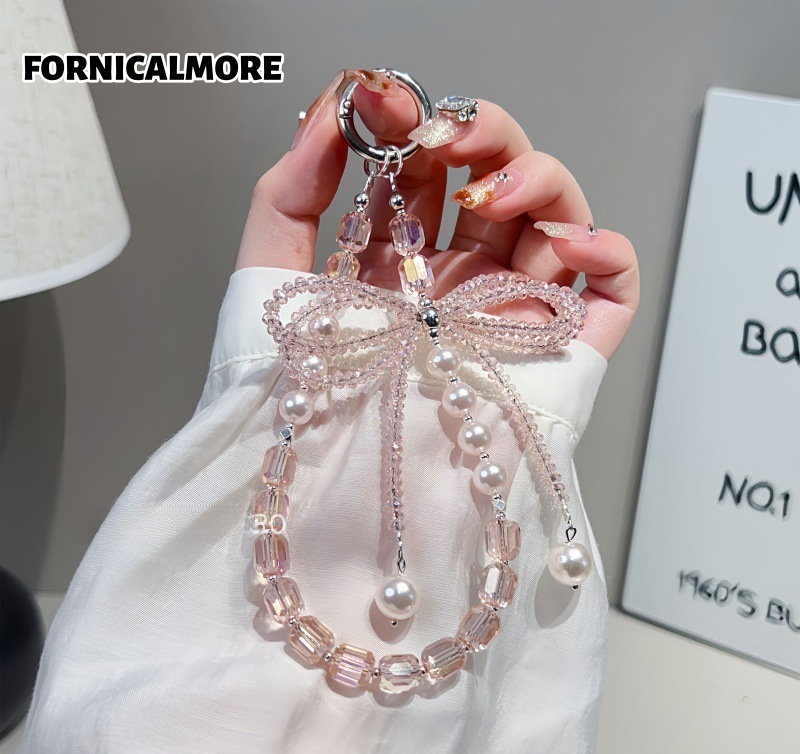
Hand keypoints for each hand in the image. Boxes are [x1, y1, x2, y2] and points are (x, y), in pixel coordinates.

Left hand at [235, 70, 638, 359]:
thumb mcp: (273, 279)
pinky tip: (563, 240)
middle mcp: (461, 279)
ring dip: (537, 179)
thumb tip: (327, 111)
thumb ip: (288, 192)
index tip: (386, 103)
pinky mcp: (559, 349)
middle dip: (479, 137)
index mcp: (402, 260)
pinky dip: (604, 249)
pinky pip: (608, 288)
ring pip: (556, 216)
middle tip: (444, 135)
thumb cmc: (303, 392)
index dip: (414, 125)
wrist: (341, 485)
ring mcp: (514, 310)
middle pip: (498, 179)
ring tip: (488, 194)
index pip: (427, 172)